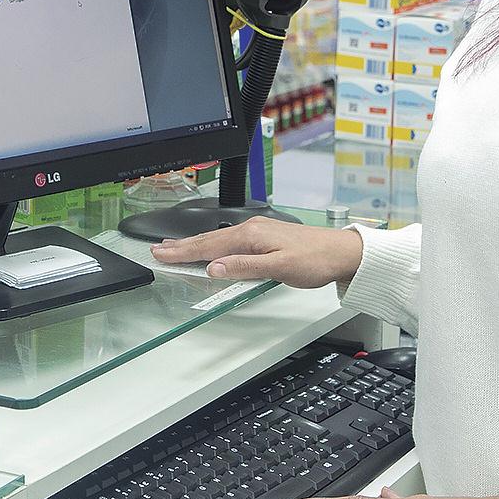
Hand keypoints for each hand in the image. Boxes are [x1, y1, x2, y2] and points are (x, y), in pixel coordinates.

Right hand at [150, 219, 362, 287]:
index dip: (183, 252)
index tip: (160, 255)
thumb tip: (215, 268)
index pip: (209, 246)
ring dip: (195, 244)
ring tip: (175, 247)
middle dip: (182, 246)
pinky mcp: (265, 237)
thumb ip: (246, 268)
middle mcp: (252, 230)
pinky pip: (230, 240)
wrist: (340, 252)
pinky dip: (213, 245)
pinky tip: (211, 249)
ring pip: (218, 239)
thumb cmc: (315, 260)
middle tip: (158, 250)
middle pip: (209, 240)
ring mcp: (258, 232)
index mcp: (251, 236)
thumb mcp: (280, 268)